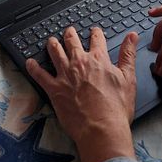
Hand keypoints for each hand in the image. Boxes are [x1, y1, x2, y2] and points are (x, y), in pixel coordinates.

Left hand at [26, 26, 138, 161]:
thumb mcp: (129, 79)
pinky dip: (33, 67)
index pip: (96, 39)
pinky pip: (40, 75)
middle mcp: (80, 63)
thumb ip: (128, 55)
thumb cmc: (116, 109)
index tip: (94, 31)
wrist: (102, 130)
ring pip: (55, 52)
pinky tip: (29, 62)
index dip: (95, 33)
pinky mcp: (54, 89)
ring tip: (51, 41)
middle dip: (70, 34)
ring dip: (52, 44)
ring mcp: (65, 75)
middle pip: (72, 41)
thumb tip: (132, 36)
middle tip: (69, 31)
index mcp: (98, 60)